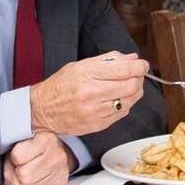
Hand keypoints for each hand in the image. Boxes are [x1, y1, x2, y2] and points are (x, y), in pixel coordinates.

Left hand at [2, 131, 73, 184]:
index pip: (18, 156)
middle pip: (23, 176)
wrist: (56, 152)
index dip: (13, 158)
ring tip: (29, 174)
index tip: (17, 155)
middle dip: (17, 174)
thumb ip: (9, 162)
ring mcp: (61, 173)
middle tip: (22, 167)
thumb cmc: (33, 147)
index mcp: (46, 139)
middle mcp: (57, 155)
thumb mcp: (19, 144)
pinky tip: (35, 181)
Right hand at [29, 51, 146, 136]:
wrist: (42, 110)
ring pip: (129, 101)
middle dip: (139, 79)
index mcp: (87, 74)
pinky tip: (117, 99)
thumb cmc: (61, 85)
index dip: (139, 66)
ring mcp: (95, 111)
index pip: (124, 69)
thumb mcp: (80, 65)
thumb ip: (109, 60)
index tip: (143, 65)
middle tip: (137, 75)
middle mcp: (92, 93)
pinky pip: (121, 114)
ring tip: (128, 86)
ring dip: (134, 92)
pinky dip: (125, 105)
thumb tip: (132, 59)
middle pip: (131, 85)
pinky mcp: (97, 125)